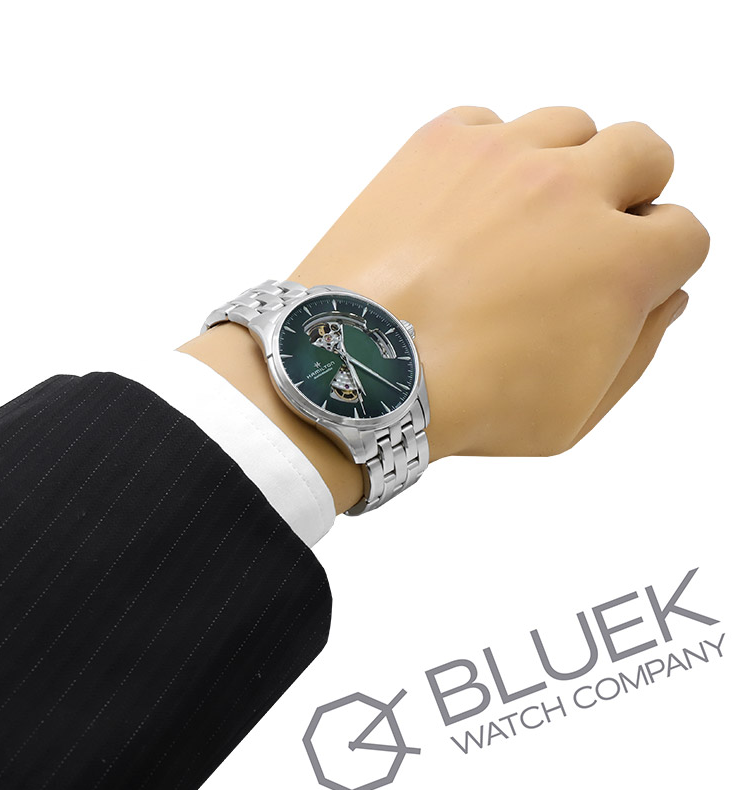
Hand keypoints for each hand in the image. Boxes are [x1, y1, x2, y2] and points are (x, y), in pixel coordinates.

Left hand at [285, 106, 709, 459]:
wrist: (359, 370)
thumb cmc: (463, 403)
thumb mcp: (573, 413)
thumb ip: (637, 350)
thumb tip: (663, 297)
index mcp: (620, 263)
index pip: (684, 232)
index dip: (660, 259)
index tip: (628, 276)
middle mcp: (572, 192)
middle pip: (645, 153)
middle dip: (631, 193)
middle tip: (588, 234)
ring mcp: (504, 159)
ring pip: (572, 126)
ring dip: (564, 164)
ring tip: (523, 215)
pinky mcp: (440, 144)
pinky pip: (489, 121)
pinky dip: (489, 154)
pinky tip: (468, 201)